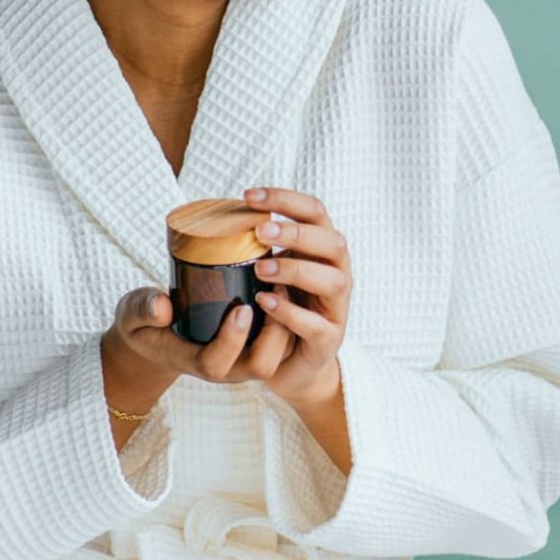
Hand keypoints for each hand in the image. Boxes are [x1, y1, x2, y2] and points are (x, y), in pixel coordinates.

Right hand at [101, 187, 352, 408]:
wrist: (156, 334)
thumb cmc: (144, 323)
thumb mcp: (133, 314)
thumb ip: (142, 309)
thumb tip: (160, 305)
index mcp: (195, 361)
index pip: (216, 363)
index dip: (231, 340)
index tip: (241, 307)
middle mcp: (226, 366)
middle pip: (261, 365)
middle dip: (274, 333)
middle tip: (276, 290)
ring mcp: (244, 358)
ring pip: (279, 354)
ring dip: (288, 321)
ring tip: (286, 281)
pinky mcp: (255, 344)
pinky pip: (284, 340)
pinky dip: (291, 315)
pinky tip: (290, 282)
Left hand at [237, 186, 352, 407]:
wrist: (294, 364)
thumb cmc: (280, 307)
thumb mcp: (271, 270)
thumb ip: (259, 246)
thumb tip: (221, 214)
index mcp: (322, 249)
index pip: (316, 211)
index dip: (286, 199)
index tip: (247, 196)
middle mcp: (338, 273)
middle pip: (333, 241)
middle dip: (296, 232)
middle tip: (259, 231)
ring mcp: (336, 307)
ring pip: (332, 281)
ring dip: (296, 270)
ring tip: (260, 268)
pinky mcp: (328, 339)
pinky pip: (316, 324)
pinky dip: (290, 312)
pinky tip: (265, 302)